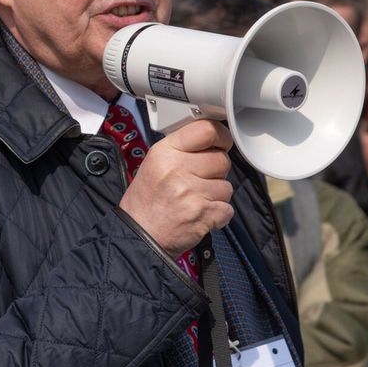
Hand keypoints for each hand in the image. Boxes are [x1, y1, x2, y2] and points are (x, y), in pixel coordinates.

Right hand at [118, 119, 234, 257]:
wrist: (140, 236)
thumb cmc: (147, 201)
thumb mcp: (154, 163)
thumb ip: (181, 148)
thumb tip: (211, 138)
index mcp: (165, 152)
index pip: (206, 130)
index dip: (221, 136)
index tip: (223, 143)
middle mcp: (177, 169)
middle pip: (222, 159)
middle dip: (217, 171)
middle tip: (201, 181)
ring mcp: (191, 192)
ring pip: (227, 186)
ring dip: (217, 195)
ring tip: (197, 200)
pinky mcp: (203, 214)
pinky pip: (228, 208)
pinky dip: (219, 214)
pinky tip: (202, 215)